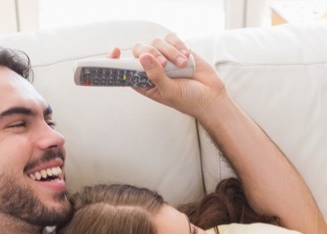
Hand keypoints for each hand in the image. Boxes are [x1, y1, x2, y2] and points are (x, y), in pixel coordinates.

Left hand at [109, 34, 226, 118]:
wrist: (210, 96)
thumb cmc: (188, 100)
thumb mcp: (169, 91)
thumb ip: (155, 75)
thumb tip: (143, 57)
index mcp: (144, 82)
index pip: (124, 69)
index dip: (116, 60)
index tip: (115, 52)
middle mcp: (152, 69)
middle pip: (140, 50)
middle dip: (152, 54)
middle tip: (165, 65)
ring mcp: (164, 58)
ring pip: (157, 43)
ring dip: (171, 54)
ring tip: (183, 66)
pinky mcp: (177, 50)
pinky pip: (171, 39)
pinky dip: (179, 47)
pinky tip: (187, 58)